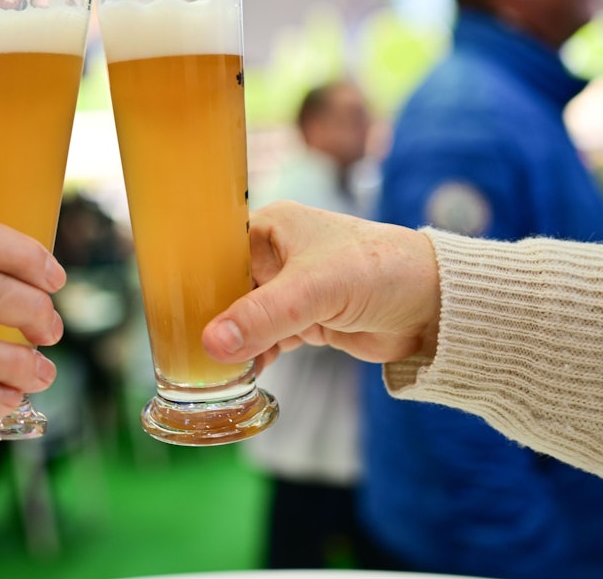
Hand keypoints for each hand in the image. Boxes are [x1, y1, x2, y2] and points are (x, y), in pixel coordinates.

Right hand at [202, 201, 440, 366]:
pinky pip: (265, 340)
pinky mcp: (304, 320)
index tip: (166, 308)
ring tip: (207, 369)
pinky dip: (254, 357)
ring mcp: (289, 290)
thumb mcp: (315, 290)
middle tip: (180, 347)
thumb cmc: (379, 271)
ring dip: (231, 342)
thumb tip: (212, 344)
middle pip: (225, 288)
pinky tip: (241, 374)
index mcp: (270, 227)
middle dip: (208, 318)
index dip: (191, 277)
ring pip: (244, 318)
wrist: (435, 305)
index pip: (216, 250)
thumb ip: (263, 317)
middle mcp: (275, 255)